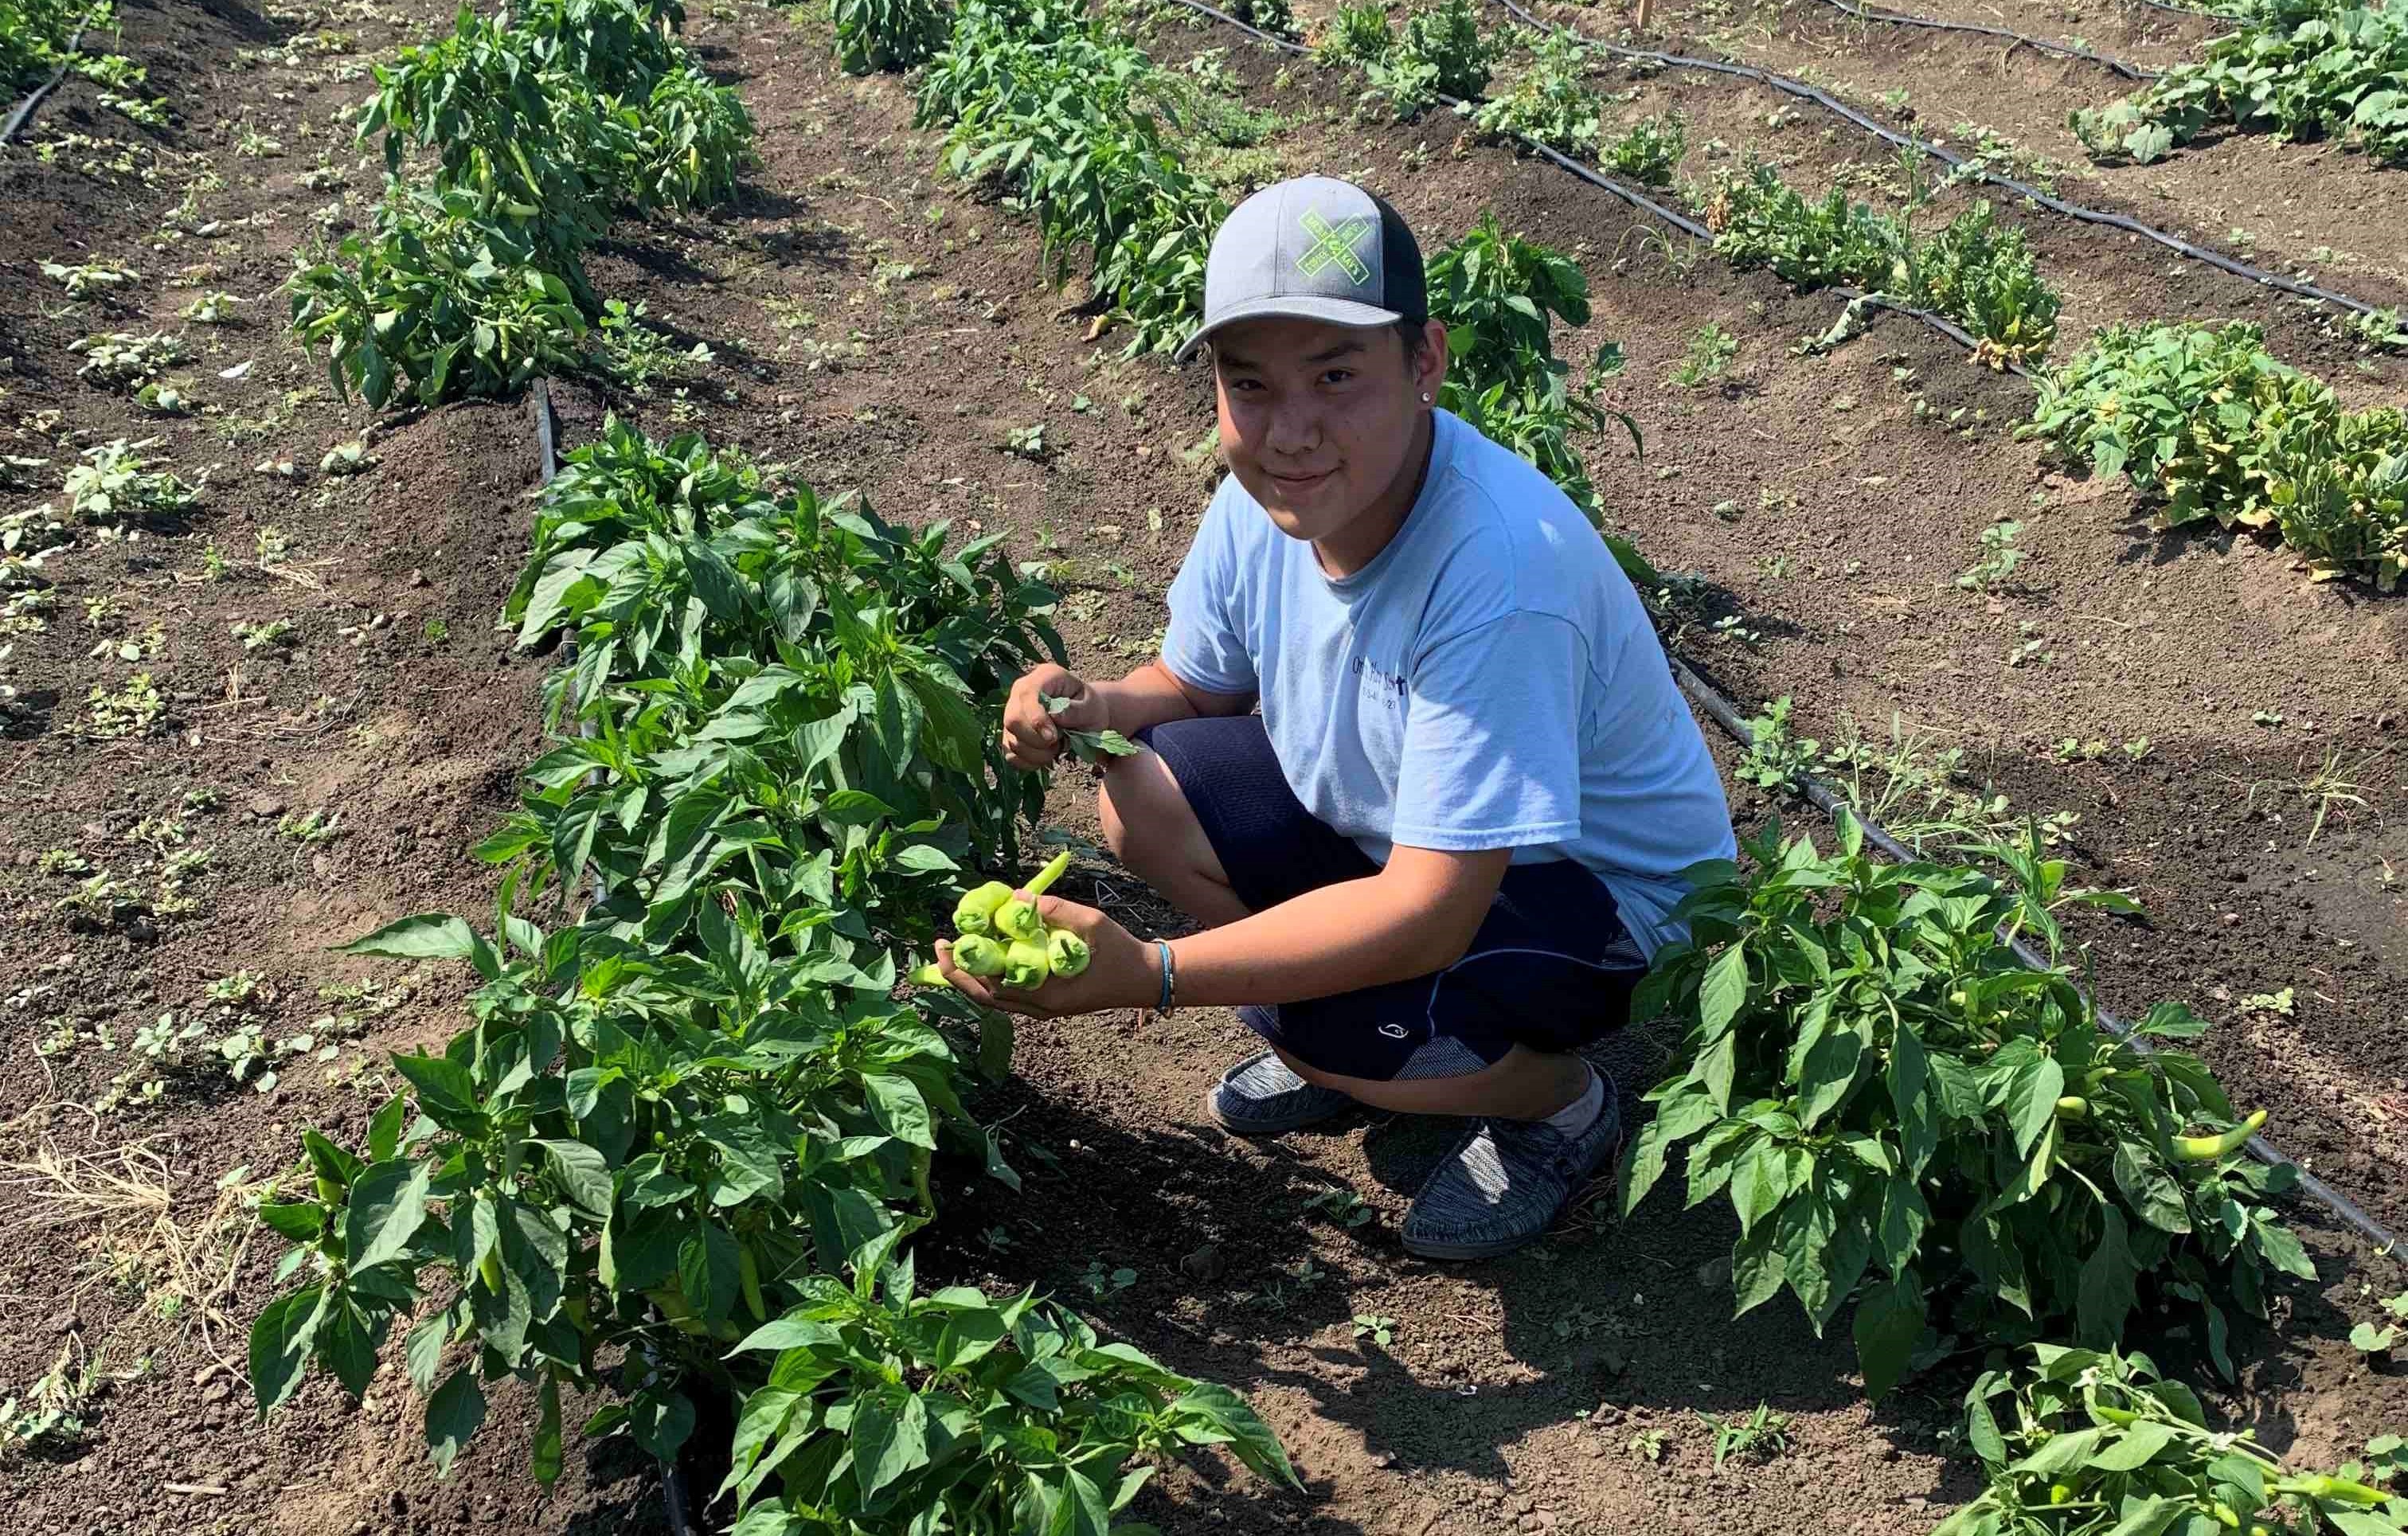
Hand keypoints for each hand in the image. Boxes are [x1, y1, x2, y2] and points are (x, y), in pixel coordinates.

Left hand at [936, 895, 1157, 1019]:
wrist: (1144, 978)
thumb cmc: (1119, 951)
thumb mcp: (1090, 923)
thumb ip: (1054, 911)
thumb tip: (1016, 900)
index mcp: (1046, 995)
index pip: (992, 985)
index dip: (965, 966)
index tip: (947, 943)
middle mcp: (1039, 1008)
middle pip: (985, 997)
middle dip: (958, 975)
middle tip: (939, 948)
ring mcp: (1043, 1008)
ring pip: (995, 999)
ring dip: (972, 977)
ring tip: (955, 951)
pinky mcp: (1048, 1002)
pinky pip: (1010, 995)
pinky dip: (991, 979)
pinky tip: (986, 957)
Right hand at [1003, 664, 1106, 770]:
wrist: (1085, 718)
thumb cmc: (1089, 708)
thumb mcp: (1092, 707)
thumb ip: (1076, 711)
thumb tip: (1055, 716)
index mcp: (1044, 677)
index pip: (1027, 694)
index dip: (1036, 718)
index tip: (1053, 737)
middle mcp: (1021, 692)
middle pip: (1012, 719)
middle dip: (1037, 740)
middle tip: (1059, 743)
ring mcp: (1012, 713)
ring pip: (1012, 741)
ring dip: (1037, 754)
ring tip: (1057, 747)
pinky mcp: (1010, 734)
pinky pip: (1011, 755)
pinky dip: (1030, 762)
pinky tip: (1046, 756)